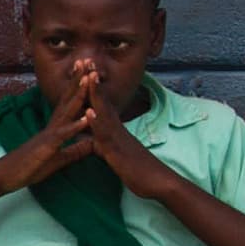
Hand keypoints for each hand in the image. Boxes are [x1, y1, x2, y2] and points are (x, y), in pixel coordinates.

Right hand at [0, 83, 96, 194]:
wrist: (4, 177)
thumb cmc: (30, 167)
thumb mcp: (58, 159)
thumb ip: (75, 150)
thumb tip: (92, 143)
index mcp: (56, 128)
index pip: (69, 104)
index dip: (80, 88)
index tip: (89, 72)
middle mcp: (53, 127)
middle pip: (68, 99)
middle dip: (79, 81)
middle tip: (89, 61)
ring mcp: (50, 134)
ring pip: (67, 111)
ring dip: (79, 94)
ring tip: (89, 78)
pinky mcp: (48, 146)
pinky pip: (64, 134)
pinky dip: (76, 125)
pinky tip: (87, 117)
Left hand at [77, 75, 186, 204]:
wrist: (158, 183)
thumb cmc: (140, 172)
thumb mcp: (120, 156)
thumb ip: (107, 146)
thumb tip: (95, 141)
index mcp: (117, 131)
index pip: (103, 106)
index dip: (94, 89)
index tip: (86, 71)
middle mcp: (119, 130)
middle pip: (103, 103)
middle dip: (93, 84)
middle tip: (86, 62)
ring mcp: (119, 139)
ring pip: (105, 114)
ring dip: (95, 96)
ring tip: (87, 77)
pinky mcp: (118, 152)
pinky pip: (106, 136)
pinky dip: (97, 123)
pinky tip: (89, 113)